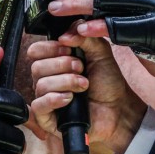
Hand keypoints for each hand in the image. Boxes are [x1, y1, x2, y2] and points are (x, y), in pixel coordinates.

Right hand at [27, 32, 145, 153]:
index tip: (70, 50)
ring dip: (65, 82)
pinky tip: (70, 98)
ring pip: (40, 84)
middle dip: (62, 65)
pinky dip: (54, 99)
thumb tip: (64, 35)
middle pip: (36, 67)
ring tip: (83, 85)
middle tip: (81, 68)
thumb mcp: (100, 52)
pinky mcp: (48, 118)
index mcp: (55, 62)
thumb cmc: (108, 82)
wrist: (119, 107)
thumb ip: (85, 38)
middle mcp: (47, 79)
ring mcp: (46, 98)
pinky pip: (39, 106)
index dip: (50, 48)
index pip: (36, 50)